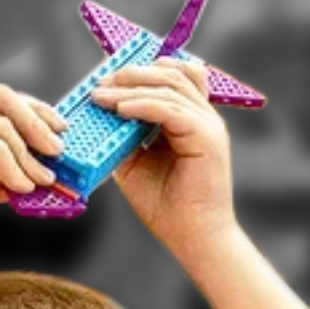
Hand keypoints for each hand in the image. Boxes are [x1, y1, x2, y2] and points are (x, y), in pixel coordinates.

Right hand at [0, 84, 67, 244]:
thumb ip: (4, 165)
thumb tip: (44, 167)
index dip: (32, 109)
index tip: (55, 126)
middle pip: (4, 98)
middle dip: (38, 123)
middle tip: (58, 149)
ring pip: (3, 128)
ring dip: (29, 157)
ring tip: (43, 180)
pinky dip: (14, 170)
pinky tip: (21, 188)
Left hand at [98, 57, 234, 252]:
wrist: (192, 238)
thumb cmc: (167, 207)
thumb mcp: (135, 164)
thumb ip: (124, 138)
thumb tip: (101, 117)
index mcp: (191, 120)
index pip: (171, 78)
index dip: (140, 71)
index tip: (107, 77)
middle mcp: (203, 117)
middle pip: (171, 74)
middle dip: (132, 74)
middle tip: (101, 82)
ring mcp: (208, 125)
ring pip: (170, 87)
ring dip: (131, 88)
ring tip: (102, 96)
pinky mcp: (208, 137)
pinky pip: (171, 110)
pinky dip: (143, 106)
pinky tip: (120, 110)